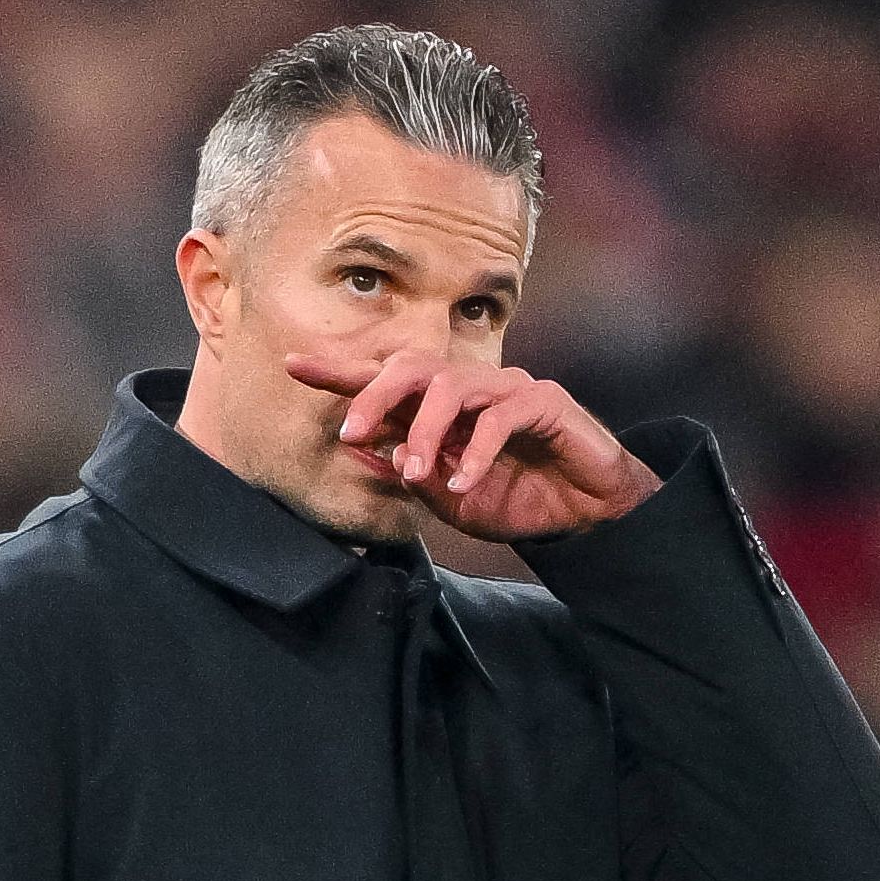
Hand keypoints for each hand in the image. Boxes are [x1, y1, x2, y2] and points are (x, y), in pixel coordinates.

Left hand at [283, 349, 663, 541]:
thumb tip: (369, 452)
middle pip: (412, 366)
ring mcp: (507, 388)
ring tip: (413, 470)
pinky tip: (462, 482)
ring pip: (452, 388)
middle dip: (374, 394)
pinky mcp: (543, 401)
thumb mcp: (451, 499)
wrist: (586, 515)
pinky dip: (475, 451)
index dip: (339, 371)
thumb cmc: (519, 500)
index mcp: (441, 407)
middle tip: (350, 430)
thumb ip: (415, 475)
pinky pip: (499, 416)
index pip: (384, 379)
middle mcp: (470, 387)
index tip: (293, 365)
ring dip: (425, 430)